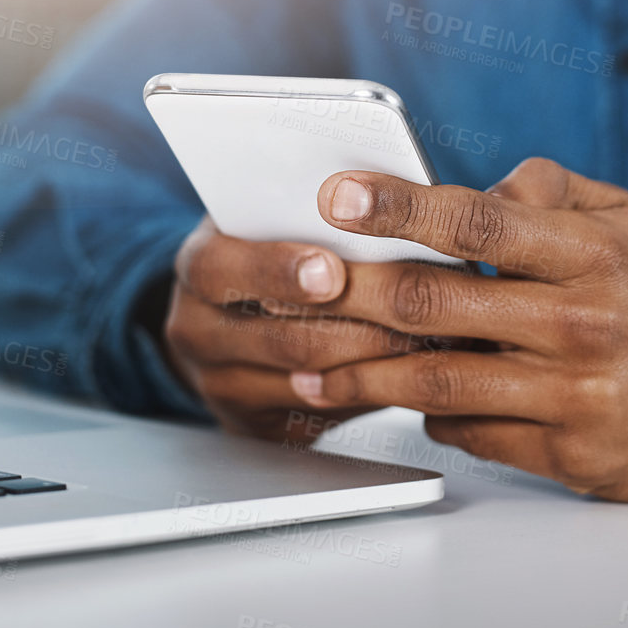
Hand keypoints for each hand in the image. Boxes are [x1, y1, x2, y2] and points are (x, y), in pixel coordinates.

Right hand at [162, 217, 441, 442]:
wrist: (226, 321)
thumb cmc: (269, 254)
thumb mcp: (269, 222)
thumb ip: (310, 217)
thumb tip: (380, 203)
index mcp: (199, 265)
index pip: (223, 268)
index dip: (279, 270)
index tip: (332, 272)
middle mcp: (196, 329)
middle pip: (280, 336)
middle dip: (359, 323)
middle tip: (418, 310)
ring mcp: (220, 384)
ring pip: (306, 380)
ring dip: (376, 359)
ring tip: (431, 336)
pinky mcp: (251, 424)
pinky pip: (315, 415)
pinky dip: (368, 391)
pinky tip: (408, 370)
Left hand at [290, 158, 627, 501]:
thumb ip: (554, 190)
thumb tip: (481, 183)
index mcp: (592, 253)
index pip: (478, 219)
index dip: (399, 205)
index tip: (338, 194)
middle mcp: (580, 320)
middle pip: (435, 302)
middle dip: (352, 290)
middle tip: (299, 281)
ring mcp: (573, 393)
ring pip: (436, 379)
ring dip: (363, 371)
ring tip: (310, 363)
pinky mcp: (567, 452)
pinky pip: (470, 431)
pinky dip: (427, 413)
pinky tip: (399, 398)